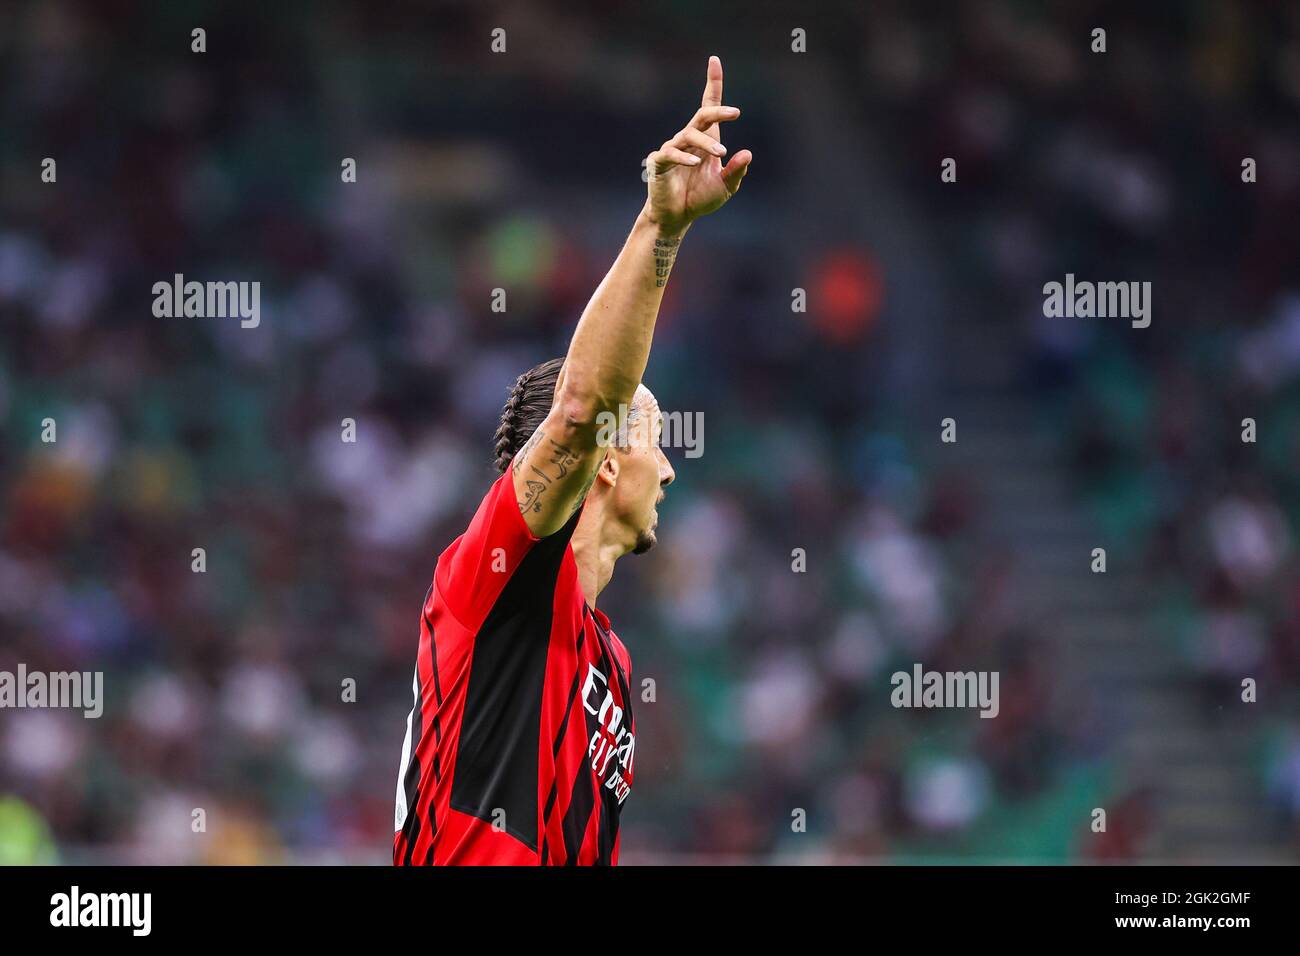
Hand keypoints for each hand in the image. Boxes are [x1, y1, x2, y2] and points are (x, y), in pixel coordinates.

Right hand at [644, 55, 751, 233]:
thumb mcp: (725, 187)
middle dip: (717, 110)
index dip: (712, 83)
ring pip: (690, 135)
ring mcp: (672, 149)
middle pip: (702, 116)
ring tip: (721, 152)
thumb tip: (747, 153)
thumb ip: (736, 171)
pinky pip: (671, 153)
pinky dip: (684, 157)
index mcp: (705, 140)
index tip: (714, 60)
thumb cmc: (699, 199)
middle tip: (735, 113)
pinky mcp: (659, 162)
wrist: (676, 217)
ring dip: (707, 142)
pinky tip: (696, 163)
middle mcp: (688, 139)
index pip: (708, 106)